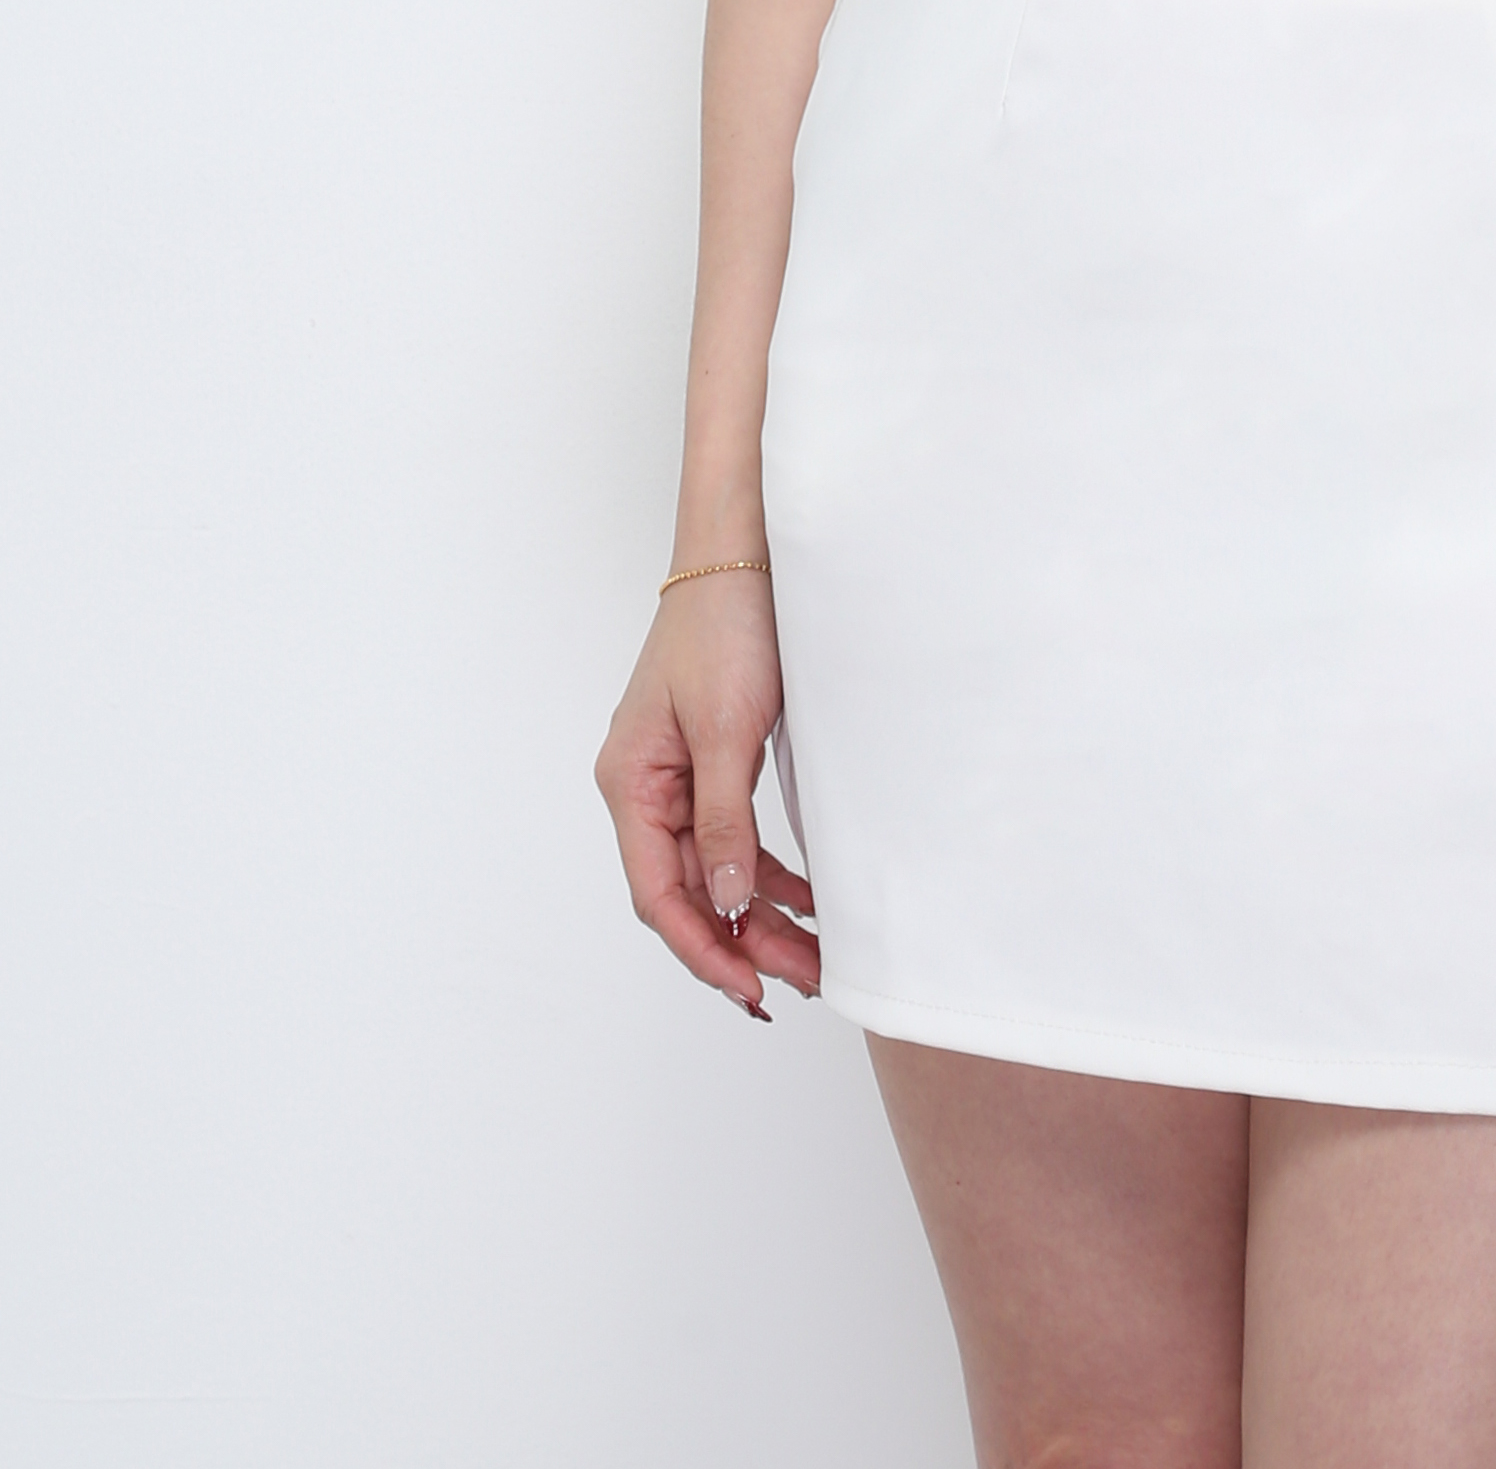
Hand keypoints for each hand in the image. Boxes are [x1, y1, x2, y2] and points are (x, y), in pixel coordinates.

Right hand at [595, 575, 822, 1019]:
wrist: (745, 553)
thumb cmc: (725, 626)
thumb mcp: (729, 729)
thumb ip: (727, 819)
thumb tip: (732, 903)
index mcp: (632, 783)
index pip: (660, 895)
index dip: (704, 948)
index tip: (752, 989)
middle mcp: (646, 786)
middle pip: (688, 890)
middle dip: (742, 941)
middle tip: (803, 981)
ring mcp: (677, 775)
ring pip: (715, 869)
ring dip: (760, 913)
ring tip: (814, 955)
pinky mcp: (712, 759)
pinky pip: (732, 836)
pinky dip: (767, 871)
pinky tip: (805, 897)